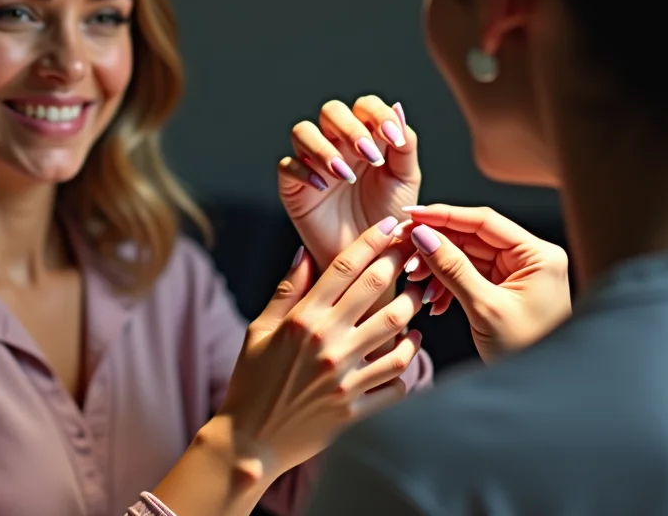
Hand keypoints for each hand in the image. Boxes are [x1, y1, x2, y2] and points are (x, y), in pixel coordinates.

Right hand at [216, 217, 424, 480]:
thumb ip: (287, 289)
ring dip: (412, 311)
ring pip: (396, 333)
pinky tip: (411, 348)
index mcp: (301, 320)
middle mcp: (327, 344)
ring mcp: (344, 377)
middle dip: (399, 264)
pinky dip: (409, 362)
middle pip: (376, 291)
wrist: (250, 441)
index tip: (389, 226)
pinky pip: (397, 380)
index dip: (370, 241)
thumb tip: (305, 250)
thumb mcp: (259, 329)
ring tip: (416, 300)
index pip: (343, 268)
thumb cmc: (251, 382)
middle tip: (412, 252)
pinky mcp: (356, 408)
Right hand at [278, 96, 420, 268]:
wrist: (370, 258)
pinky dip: (304, 172)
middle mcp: (337, 144)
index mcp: (366, 136)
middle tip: (368, 155)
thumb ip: (404, 145)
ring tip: (345, 175)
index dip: (377, 114)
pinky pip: (287, 166)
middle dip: (349, 128)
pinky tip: (324, 188)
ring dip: (324, 148)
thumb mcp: (405, 180)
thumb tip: (398, 109)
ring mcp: (313, 163)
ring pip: (303, 131)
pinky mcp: (294, 186)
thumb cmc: (388, 217)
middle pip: (331, 111)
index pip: (364, 106)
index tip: (393, 138)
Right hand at [404, 204, 570, 363]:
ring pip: (466, 258)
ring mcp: (517, 275)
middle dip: (436, 246)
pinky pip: (469, 277)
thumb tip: (423, 236)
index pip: (484, 222)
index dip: (444, 216)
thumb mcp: (485, 308)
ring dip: (437, 269)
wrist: (539, 388)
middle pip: (473, 238)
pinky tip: (431, 301)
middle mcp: (530, 259)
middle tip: (403, 246)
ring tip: (414, 281)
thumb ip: (453, 268)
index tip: (413, 214)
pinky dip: (447, 286)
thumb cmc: (526, 351)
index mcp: (538, 255)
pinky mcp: (504, 291)